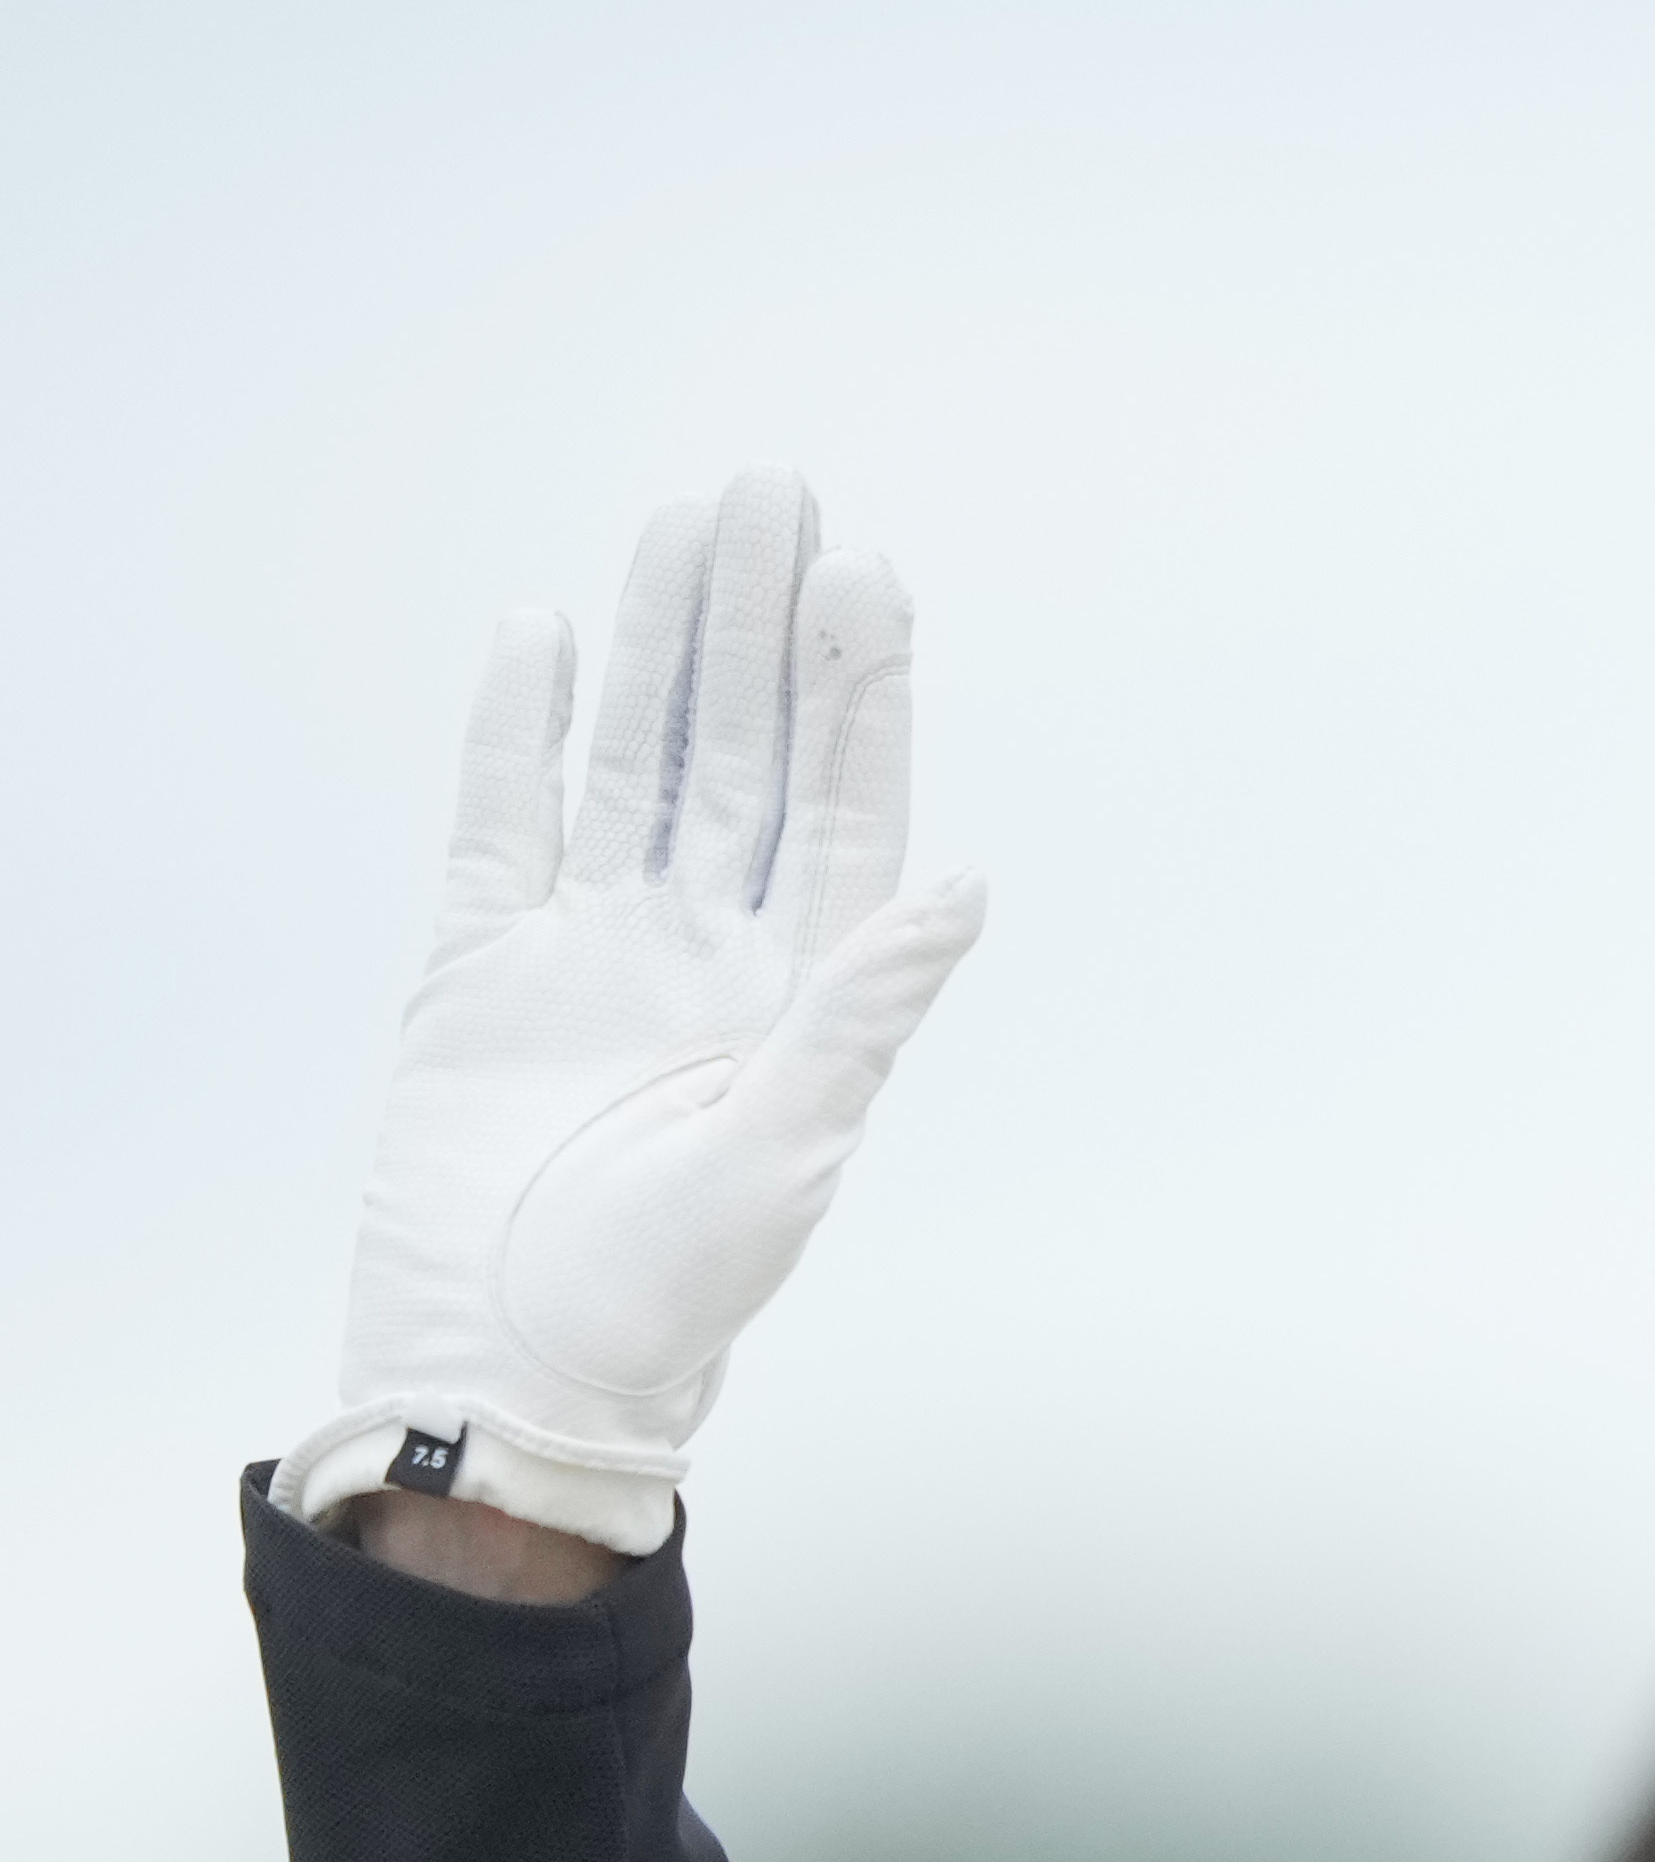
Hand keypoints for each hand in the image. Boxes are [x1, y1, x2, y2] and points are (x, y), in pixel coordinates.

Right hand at [301, 472, 984, 1555]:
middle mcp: (709, 948)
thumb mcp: (790, 1148)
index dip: (859, 694)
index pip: (843, 808)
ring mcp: (594, 943)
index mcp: (802, 993)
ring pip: (636, 754)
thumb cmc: (673, 1294)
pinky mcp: (482, 959)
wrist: (513, 1366)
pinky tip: (546, 629)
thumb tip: (965, 885)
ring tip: (683, 524)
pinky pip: (505, 813)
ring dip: (661, 644)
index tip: (867, 580)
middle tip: (774, 495)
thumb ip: (866, 1008)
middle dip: (760, 627)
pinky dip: (521, 723)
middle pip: (744, 751)